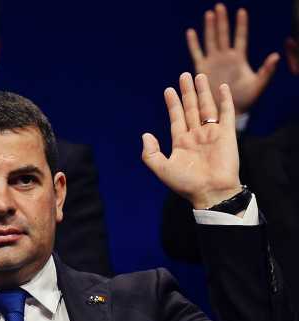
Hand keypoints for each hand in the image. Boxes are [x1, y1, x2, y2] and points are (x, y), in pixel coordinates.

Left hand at [142, 73, 241, 208]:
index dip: (173, 104)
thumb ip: (151, 153)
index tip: (168, 90)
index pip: (176, 118)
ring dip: (203, 91)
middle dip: (187, 92)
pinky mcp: (227, 134)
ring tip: (198, 76)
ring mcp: (212, 134)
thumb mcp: (161, 168)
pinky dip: (225, 100)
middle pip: (191, 108)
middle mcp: (196, 136)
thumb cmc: (185, 183)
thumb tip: (145, 135)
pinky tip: (222, 87)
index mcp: (181, 143)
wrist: (210, 192)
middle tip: (184, 75)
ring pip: (206, 107)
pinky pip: (227, 113)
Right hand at [186, 3, 277, 115]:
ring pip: (211, 40)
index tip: (241, 11)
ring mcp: (213, 62)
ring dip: (210, 27)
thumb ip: (266, 70)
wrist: (226, 110)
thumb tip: (276, 56)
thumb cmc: (245, 99)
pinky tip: (191, 32)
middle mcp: (225, 57)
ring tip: (209, 14)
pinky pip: (197, 53)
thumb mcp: (258, 85)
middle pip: (223, 34)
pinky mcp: (201, 69)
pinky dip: (194, 43)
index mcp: (238, 58)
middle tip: (219, 6)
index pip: (240, 37)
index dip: (241, 25)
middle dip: (222, 21)